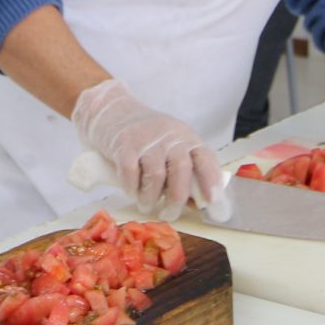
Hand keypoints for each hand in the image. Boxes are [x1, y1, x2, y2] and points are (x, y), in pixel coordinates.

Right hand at [71, 78, 222, 219]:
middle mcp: (169, 136)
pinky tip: (132, 193)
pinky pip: (131, 173)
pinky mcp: (124, 144)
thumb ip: (184, 171)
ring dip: (151, 198)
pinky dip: (132, 189)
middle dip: (176, 199)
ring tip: (146, 205)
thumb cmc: (147, 137)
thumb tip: (195, 203)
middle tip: (169, 213)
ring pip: (156, 175)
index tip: (212, 202)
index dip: (211, 181)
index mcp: (186, 137)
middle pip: (181, 170)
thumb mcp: (170, 146)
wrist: (112, 112)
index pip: (205, 158)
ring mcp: (146, 139)